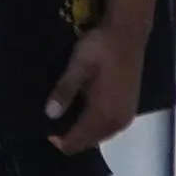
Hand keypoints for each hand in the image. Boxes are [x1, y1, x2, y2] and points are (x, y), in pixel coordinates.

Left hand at [43, 0, 157, 154]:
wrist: (128, 33)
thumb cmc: (101, 47)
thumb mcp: (78, 65)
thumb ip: (65, 90)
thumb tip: (49, 114)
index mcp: (104, 114)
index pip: (76, 142)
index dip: (58, 139)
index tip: (45, 124)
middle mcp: (117, 122)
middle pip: (87, 143)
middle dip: (69, 136)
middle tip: (53, 117)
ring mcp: (126, 117)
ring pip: (98, 136)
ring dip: (82, 131)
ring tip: (65, 113)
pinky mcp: (129, 108)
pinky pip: (108, 128)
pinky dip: (94, 125)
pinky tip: (83, 110)